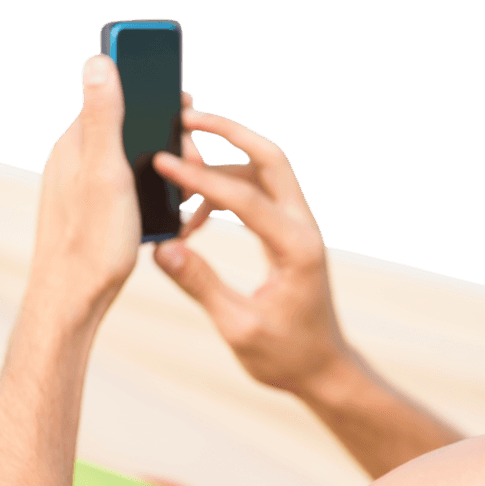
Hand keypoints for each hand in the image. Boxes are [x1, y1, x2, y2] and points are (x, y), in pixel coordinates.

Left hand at [26, 55, 206, 314]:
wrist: (75, 299)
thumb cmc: (91, 240)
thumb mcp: (105, 172)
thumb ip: (103, 116)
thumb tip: (100, 60)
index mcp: (76, 143)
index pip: (114, 97)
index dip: (151, 95)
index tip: (182, 100)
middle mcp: (76, 159)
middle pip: (131, 129)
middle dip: (168, 140)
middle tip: (192, 165)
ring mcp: (86, 185)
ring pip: (137, 160)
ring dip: (167, 170)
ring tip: (186, 193)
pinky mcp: (97, 209)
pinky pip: (134, 187)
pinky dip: (157, 192)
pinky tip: (170, 212)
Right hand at [149, 108, 349, 395]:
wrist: (323, 368)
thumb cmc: (286, 355)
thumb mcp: (238, 327)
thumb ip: (201, 285)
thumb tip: (161, 248)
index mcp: (296, 249)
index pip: (246, 198)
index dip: (201, 177)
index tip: (161, 162)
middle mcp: (304, 228)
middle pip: (272, 159)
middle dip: (232, 132)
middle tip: (189, 116)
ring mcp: (300, 228)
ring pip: (265, 173)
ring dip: (223, 165)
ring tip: (177, 174)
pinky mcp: (290, 234)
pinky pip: (260, 195)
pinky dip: (228, 193)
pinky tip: (194, 218)